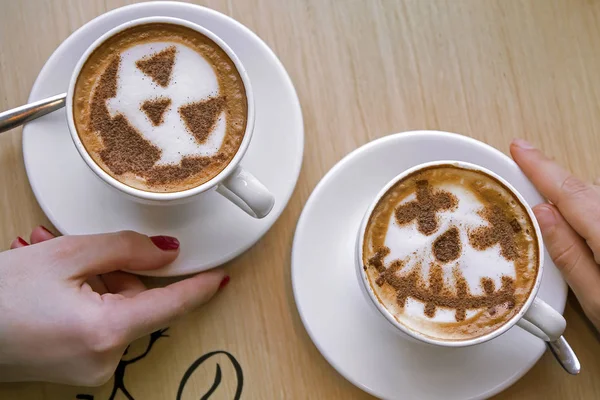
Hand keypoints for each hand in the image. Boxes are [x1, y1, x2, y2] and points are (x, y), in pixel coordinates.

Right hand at [0, 227, 226, 385]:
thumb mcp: (67, 255)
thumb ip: (126, 249)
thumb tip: (165, 253)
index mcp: (106, 332)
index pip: (172, 306)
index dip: (200, 287)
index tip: (222, 277)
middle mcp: (103, 360)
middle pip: (138, 301)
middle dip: (112, 270)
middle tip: (73, 253)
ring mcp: (90, 369)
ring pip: (117, 309)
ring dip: (93, 281)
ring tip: (50, 267)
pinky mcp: (78, 369)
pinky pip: (100, 324)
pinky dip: (85, 300)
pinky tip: (54, 286)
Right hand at [511, 139, 599, 330]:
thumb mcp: (596, 299)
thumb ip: (569, 254)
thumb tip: (542, 215)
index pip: (569, 192)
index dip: (540, 166)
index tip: (519, 148)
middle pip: (584, 191)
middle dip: (553, 182)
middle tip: (525, 172)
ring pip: (597, 198)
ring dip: (573, 196)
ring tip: (550, 206)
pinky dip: (589, 207)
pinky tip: (582, 223)